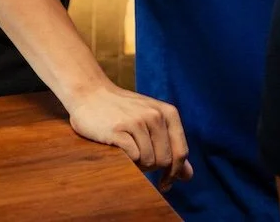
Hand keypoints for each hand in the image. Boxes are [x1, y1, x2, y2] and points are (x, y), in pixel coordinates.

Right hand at [66, 83, 193, 190]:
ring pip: (148, 161)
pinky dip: (127, 161)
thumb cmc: (124, 112)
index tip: (165, 185)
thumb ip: (172, 146)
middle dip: (153, 170)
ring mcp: (136, 122)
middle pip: (164, 160)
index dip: (175, 173)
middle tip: (140, 165)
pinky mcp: (117, 130)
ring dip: (138, 166)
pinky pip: (132, 157)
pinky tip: (120, 152)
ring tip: (128, 155)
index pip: (181, 152)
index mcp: (169, 113)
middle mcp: (155, 116)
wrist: (91, 94)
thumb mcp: (153, 122)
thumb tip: (188, 176)